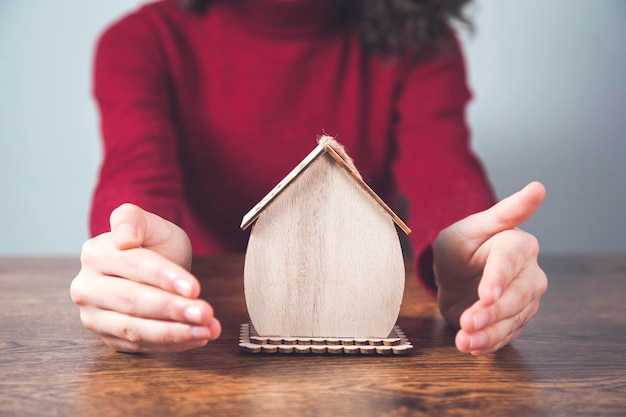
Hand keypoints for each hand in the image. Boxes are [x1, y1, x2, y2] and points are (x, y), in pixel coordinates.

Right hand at [70, 204, 220, 352]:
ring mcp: (93, 316)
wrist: (153, 267)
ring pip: (134, 329)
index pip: (133, 266)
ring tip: (206, 330)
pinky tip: (196, 338)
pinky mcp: (108, 338)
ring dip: (174, 333)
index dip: (164, 278)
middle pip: (132, 301)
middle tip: (205, 313)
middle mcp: (87, 287)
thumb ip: (133, 219)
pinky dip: (171, 344)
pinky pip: (140, 346)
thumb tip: (124, 237)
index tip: (194, 288)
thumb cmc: (152, 244)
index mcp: (95, 253)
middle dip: (172, 309)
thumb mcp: (151, 224)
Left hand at [434, 181, 546, 354]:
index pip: (511, 261)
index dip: (499, 278)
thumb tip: (539, 188)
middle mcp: (529, 273)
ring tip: (464, 341)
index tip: (486, 295)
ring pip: (513, 320)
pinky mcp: (516, 321)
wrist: (453, 275)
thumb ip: (502, 213)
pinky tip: (472, 346)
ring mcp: (525, 300)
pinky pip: (506, 336)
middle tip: (467, 322)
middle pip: (517, 296)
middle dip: (491, 312)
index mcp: (517, 244)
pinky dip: (488, 343)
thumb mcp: (468, 228)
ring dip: (488, 333)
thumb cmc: (461, 247)